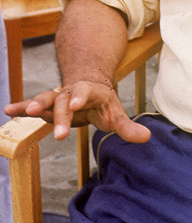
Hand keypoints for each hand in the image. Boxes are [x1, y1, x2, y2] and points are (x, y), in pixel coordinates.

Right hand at [5, 82, 150, 142]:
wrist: (89, 85)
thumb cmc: (103, 103)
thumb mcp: (116, 114)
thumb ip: (128, 127)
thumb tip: (147, 137)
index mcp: (92, 92)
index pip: (87, 92)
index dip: (81, 96)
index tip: (76, 104)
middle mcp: (73, 92)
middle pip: (65, 100)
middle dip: (61, 115)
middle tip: (60, 133)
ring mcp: (58, 97)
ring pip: (47, 98)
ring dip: (37, 104)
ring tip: (27, 111)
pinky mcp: (47, 105)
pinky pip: (32, 105)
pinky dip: (21, 107)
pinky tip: (9, 110)